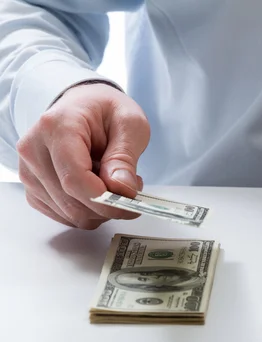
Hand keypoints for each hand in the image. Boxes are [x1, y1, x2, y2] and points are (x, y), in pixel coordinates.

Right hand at [16, 83, 149, 228]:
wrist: (86, 106)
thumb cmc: (106, 111)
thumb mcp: (129, 123)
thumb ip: (125, 157)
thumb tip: (122, 189)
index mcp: (56, 127)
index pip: (75, 179)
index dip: (105, 200)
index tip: (131, 203)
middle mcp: (34, 151)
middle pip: (72, 202)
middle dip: (108, 205)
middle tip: (132, 188)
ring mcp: (30, 172)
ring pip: (70, 214)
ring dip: (100, 209)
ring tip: (116, 182)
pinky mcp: (34, 189)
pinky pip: (64, 216)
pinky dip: (89, 211)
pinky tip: (99, 189)